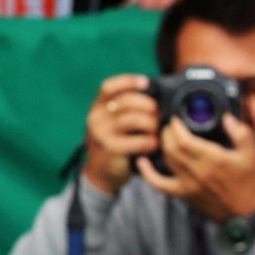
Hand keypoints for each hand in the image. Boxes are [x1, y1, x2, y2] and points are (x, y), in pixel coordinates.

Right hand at [82, 75, 158, 195]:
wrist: (101, 172)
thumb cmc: (114, 143)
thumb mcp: (112, 123)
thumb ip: (125, 110)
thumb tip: (155, 95)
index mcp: (97, 107)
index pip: (109, 87)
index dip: (128, 81)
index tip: (146, 82)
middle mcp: (96, 118)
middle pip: (126, 101)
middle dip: (148, 105)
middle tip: (158, 113)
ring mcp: (102, 133)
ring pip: (134, 119)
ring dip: (151, 124)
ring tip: (156, 130)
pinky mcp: (112, 149)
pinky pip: (139, 141)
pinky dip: (151, 142)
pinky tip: (153, 145)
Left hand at [135, 113, 254, 222]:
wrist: (244, 212)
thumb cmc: (247, 181)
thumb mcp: (251, 154)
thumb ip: (241, 133)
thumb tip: (227, 117)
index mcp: (213, 159)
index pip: (184, 140)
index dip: (175, 127)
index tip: (175, 118)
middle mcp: (198, 171)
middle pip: (171, 147)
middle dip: (167, 132)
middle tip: (170, 125)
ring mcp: (188, 184)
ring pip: (166, 160)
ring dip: (162, 145)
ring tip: (165, 137)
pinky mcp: (182, 194)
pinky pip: (159, 184)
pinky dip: (147, 172)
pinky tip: (142, 161)